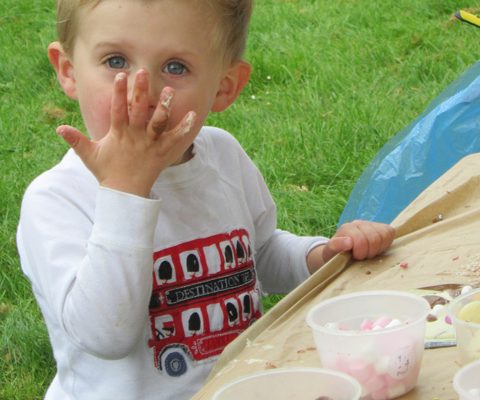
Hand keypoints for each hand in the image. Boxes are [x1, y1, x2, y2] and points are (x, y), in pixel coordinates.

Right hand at [56, 69, 196, 196]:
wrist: (125, 193)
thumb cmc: (107, 172)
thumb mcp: (90, 155)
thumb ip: (76, 140)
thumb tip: (59, 128)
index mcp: (118, 134)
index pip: (117, 109)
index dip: (118, 93)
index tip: (121, 75)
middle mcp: (135, 136)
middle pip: (138, 110)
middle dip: (140, 91)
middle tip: (143, 72)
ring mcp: (149, 144)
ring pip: (158, 122)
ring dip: (163, 106)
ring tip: (169, 90)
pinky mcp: (162, 152)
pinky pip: (175, 139)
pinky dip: (184, 128)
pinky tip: (193, 115)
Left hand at [307, 220, 394, 272]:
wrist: (339, 251)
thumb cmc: (335, 254)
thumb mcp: (330, 252)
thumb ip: (336, 246)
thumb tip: (349, 242)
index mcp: (346, 229)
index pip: (360, 239)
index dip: (360, 252)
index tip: (355, 257)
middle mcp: (358, 223)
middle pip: (374, 238)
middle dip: (369, 252)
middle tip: (362, 257)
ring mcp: (370, 224)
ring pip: (384, 234)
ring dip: (378, 248)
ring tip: (369, 253)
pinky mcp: (380, 227)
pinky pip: (390, 232)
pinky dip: (386, 243)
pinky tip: (377, 248)